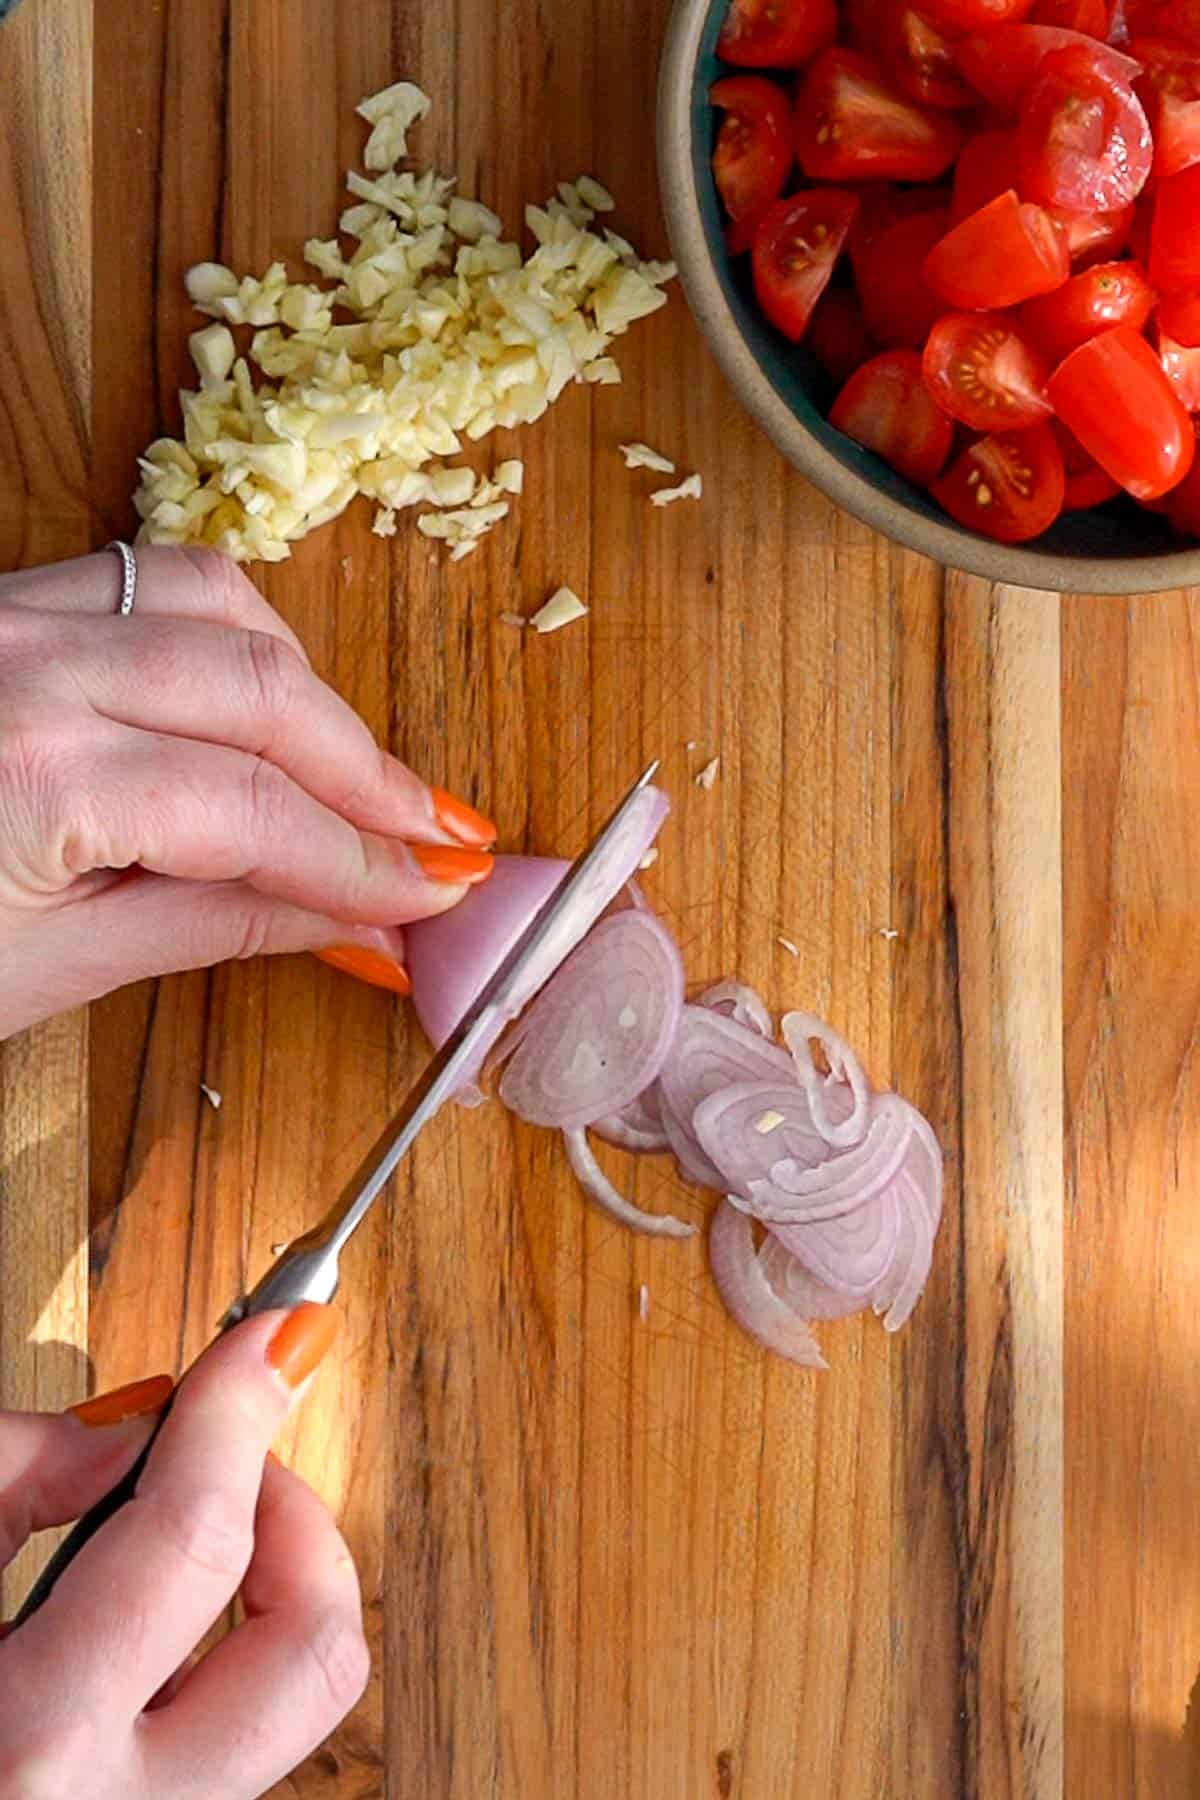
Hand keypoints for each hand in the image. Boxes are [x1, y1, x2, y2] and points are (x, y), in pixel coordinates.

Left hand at [0, 546, 496, 1036]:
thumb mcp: (48, 968)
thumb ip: (218, 925)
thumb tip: (358, 925)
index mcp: (37, 775)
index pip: (260, 810)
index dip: (365, 860)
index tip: (432, 893)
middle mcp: (31, 665)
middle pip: (266, 692)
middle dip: (369, 773)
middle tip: (435, 839)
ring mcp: (9, 615)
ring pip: (220, 604)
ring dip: (308, 690)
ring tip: (357, 775)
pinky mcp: (2, 600)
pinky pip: (152, 580)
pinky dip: (233, 635)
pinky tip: (263, 701)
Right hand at [0, 1306, 365, 1799]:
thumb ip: (6, 1475)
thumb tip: (131, 1428)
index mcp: (29, 1748)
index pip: (195, 1537)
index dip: (240, 1408)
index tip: (277, 1331)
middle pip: (312, 1647)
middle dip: (296, 1516)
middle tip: (233, 1449)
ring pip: (295, 1704)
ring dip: (273, 1584)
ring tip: (191, 1525)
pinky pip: (235, 1744)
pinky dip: (221, 1657)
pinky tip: (149, 1621)